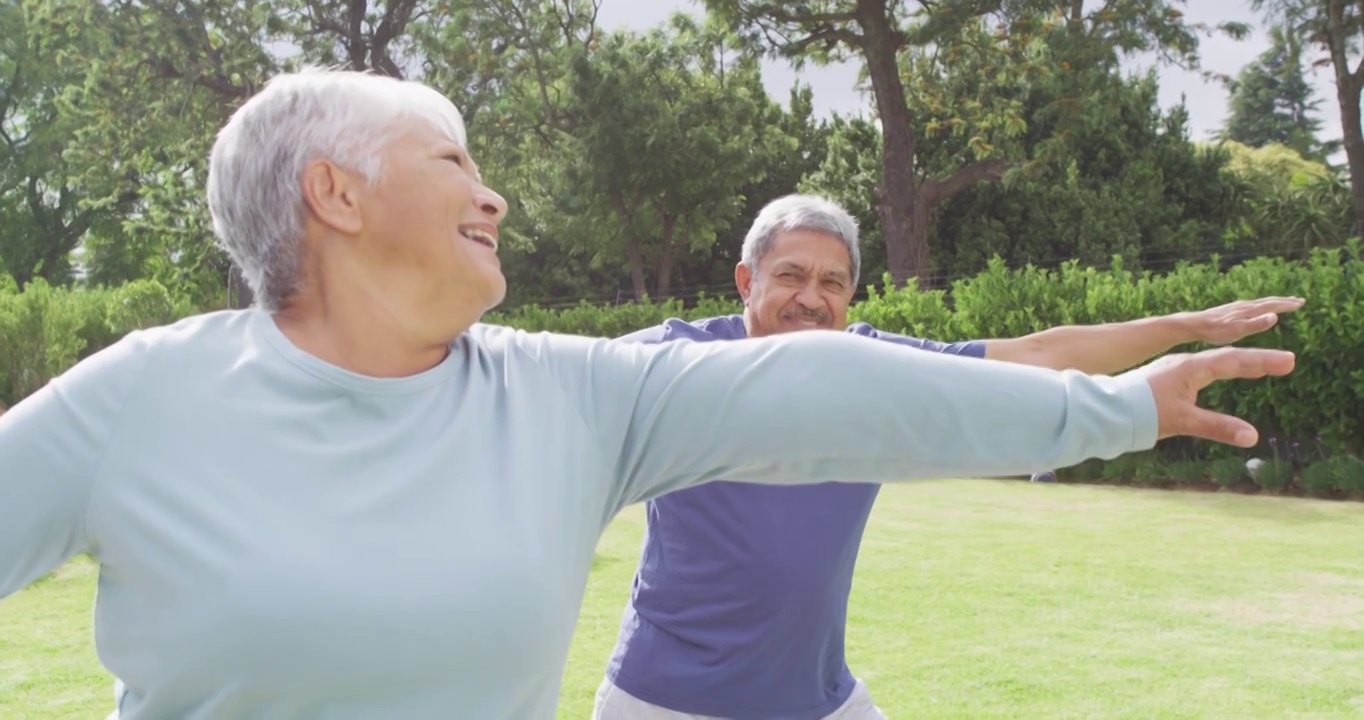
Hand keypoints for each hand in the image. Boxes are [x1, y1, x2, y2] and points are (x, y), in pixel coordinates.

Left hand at [1122, 347, 1295, 446]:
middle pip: (1227, 359)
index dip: (1262, 362)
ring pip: (1214, 364)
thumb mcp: (1183, 421)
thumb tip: (1252, 436)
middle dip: (1257, 361)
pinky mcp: (1167, 380)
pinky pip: (1202, 371)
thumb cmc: (1143, 413)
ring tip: (1261, 366)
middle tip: (1286, 362)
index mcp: (1191, 368)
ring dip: (1239, 364)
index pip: (1234, 361)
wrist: (1108, 411)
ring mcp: (1175, 371)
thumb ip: (1218, 428)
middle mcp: (1184, 364)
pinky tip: (1222, 374)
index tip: (1289, 361)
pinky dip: (1221, 371)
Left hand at [1187, 296, 1304, 345]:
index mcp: (1250, 310)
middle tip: (1298, 300)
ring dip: (1273, 302)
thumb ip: (1257, 324)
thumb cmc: (1217, 331)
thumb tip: (1275, 316)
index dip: (1287, 305)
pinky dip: (1260, 306)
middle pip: (1268, 301)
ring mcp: (1237, 307)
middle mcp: (1245, 305)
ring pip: (1259, 303)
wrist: (1195, 324)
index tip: (1301, 303)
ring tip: (1281, 303)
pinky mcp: (1230, 310)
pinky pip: (1251, 306)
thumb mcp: (1239, 330)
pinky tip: (1256, 309)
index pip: (1273, 305)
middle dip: (1284, 301)